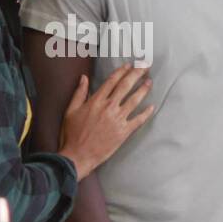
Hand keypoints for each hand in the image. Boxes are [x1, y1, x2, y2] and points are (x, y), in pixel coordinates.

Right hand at [58, 64, 154, 179]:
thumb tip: (84, 78)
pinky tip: (152, 107)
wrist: (78, 156)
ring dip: (143, 89)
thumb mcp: (70, 111)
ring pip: (134, 100)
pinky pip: (138, 120)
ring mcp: (118, 119)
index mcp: (96, 101)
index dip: (122, 71)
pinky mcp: (124, 132)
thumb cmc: (71, 135)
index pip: (112, 81)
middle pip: (126, 86)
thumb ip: (79, 93)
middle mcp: (109, 107)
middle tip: (145, 66)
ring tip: (150, 81)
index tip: (129, 65)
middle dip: (137, 74)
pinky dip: (146, 113)